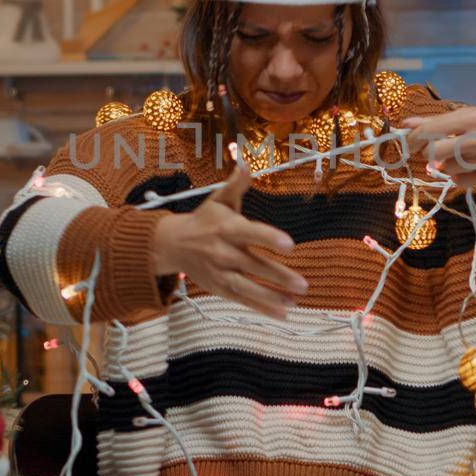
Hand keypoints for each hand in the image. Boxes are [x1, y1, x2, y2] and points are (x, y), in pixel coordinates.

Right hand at [151, 164, 306, 318]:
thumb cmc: (204, 220)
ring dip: (272, 297)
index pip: (250, 233)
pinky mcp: (219, 288)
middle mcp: (223, 252)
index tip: (290, 245)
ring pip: (247, 287)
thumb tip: (246, 163)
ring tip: (295, 302)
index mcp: (226, 228)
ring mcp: (220, 273)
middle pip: (253, 265)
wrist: (172, 245)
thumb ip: (236, 184)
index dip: (269, 238)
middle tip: (303, 285)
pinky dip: (261, 308)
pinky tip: (283, 313)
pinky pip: (242, 300)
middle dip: (278, 276)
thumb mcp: (218, 200)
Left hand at [400, 105, 475, 190]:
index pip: (431, 129)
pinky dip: (458, 176)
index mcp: (474, 117)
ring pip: (448, 168)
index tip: (408, 140)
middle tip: (435, 149)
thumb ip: (440, 121)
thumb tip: (405, 124)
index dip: (413, 137)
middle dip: (429, 152)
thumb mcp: (474, 113)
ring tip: (462, 154)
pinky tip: (467, 167)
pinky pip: (462, 182)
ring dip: (447, 163)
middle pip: (435, 153)